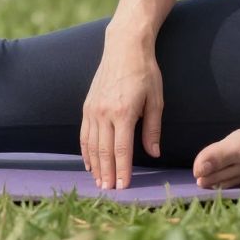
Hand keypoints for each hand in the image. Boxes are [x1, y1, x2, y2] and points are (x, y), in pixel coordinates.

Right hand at [81, 34, 163, 188]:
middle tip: (109, 191)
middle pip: (104, 151)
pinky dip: (86, 150)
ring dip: (95, 166)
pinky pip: (84, 133)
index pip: (122, 149)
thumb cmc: (145, 72)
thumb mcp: (156, 99)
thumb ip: (152, 128)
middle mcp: (104, 112)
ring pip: (91, 145)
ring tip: (99, 182)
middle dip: (107, 173)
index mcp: (124, 112)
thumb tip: (154, 153)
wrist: (124, 47)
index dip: (123, 170)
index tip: (123, 187)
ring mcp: (93, 109)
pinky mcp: (87, 105)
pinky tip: (89, 162)